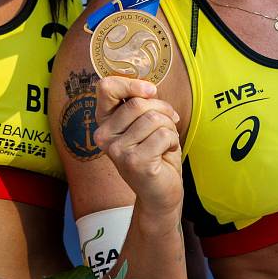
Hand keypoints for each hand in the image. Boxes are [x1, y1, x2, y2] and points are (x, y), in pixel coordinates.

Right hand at [94, 76, 182, 214]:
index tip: (150, 91)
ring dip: (170, 127)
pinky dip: (173, 140)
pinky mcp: (134, 162)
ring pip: (153, 119)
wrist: (160, 194)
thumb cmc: (155, 153)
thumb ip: (140, 104)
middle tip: (169, 121)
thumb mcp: (143, 123)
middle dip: (162, 109)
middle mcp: (104, 136)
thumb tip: (149, 89)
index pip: (106, 87)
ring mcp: (117, 150)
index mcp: (104, 122)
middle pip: (137, 103)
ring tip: (166, 141)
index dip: (131, 84)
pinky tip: (167, 152)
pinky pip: (163, 135)